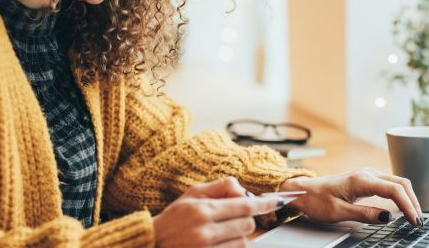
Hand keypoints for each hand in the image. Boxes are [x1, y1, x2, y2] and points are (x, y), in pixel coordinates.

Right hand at [153, 177, 280, 247]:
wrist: (152, 244)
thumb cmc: (172, 219)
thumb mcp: (192, 195)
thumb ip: (219, 187)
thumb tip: (242, 189)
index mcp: (203, 211)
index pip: (244, 206)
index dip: (264, 203)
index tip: (277, 202)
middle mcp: (206, 232)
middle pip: (247, 224)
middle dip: (245, 219)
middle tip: (230, 218)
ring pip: (242, 241)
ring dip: (237, 236)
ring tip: (219, 232)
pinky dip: (230, 247)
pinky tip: (217, 242)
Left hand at [279, 168, 422, 226]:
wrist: (302, 191)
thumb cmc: (316, 200)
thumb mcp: (338, 212)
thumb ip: (364, 214)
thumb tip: (388, 217)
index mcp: (361, 180)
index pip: (394, 190)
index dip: (408, 206)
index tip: (414, 220)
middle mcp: (366, 173)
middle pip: (400, 183)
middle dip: (413, 201)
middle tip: (418, 220)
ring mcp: (367, 175)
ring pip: (396, 183)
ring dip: (408, 198)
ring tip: (414, 216)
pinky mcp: (366, 179)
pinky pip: (389, 184)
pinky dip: (400, 195)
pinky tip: (403, 207)